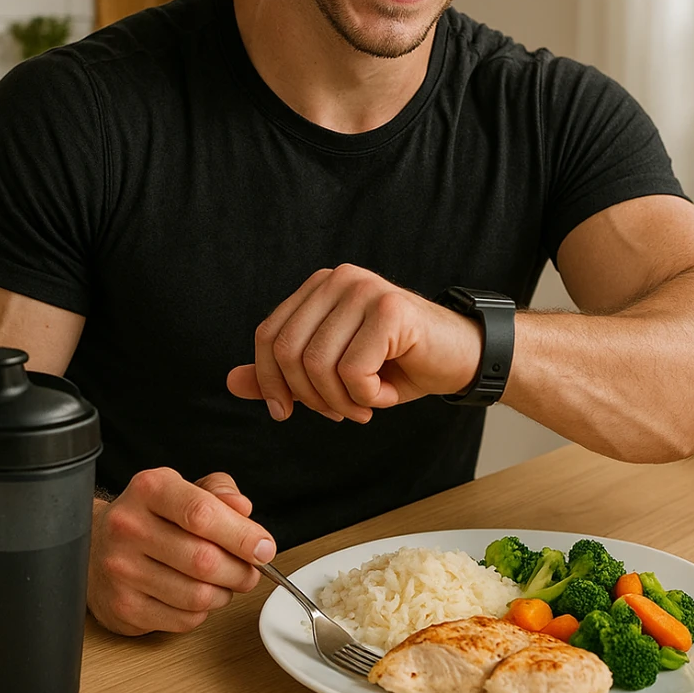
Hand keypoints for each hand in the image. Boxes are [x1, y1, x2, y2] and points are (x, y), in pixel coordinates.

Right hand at [88, 467, 276, 635]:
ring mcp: (121, 570)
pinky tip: (196, 596)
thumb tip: (243, 510)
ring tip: (224, 582)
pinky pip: (183, 620)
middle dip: (240, 570)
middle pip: (204, 560)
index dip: (242, 535)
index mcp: (150, 490)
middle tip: (249, 570)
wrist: (94, 545)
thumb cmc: (150, 516)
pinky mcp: (122, 607)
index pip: (202, 513)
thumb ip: (219, 492)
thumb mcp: (184, 488)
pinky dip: (202, 612)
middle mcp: (129, 527)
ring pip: (197, 595)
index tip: (264, 548)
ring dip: (224, 593)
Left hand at [226, 264, 482, 423]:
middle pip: (289, 352)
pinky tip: (387, 392)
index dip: (270, 381)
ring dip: (342, 402)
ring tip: (366, 404)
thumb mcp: (333, 373)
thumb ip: (283, 374)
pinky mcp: (389, 309)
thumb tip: (230, 381)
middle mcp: (337, 279)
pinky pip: (354, 371)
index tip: (287, 411)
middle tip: (341, 413)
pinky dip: (368, 397)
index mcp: (318, 287)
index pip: (268, 335)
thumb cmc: (399, 365)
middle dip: (310, 397)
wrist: (462, 359)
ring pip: (319, 365)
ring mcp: (364, 289)